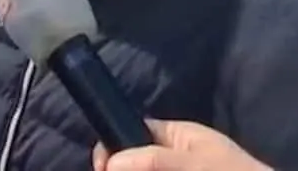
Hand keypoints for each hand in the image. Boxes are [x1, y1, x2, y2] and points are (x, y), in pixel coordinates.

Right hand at [92, 120, 270, 170]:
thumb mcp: (194, 162)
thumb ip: (153, 159)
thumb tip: (111, 161)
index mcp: (178, 136)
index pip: (134, 131)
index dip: (114, 146)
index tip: (102, 166)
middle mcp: (174, 156)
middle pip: (134, 160)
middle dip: (120, 168)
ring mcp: (178, 170)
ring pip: (142, 170)